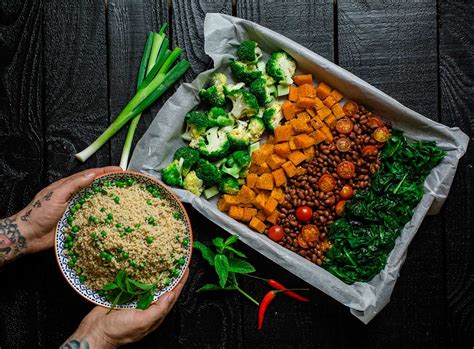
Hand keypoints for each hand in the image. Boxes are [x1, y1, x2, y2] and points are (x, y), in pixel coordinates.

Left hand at [13, 167, 120, 254]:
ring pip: (95, 202)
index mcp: (67, 186)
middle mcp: (74, 197)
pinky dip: (102, 216)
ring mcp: (76, 210)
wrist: (29, 236)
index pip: (89, 175)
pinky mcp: (78, 223)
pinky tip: (111, 216)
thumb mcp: (56, 195)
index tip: (118, 170)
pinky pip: (92, 218)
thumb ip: (73, 184)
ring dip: (107, 199)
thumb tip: (92, 175)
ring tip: (122, 198)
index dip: (104, 171)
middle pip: (94, 187)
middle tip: (123, 182)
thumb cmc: (39, 213)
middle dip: (108, 183)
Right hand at [62, 269, 188, 348]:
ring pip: (150, 285)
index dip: (180, 283)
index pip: (172, 296)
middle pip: (163, 289)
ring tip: (164, 260)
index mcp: (154, 314)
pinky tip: (143, 266)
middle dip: (171, 276)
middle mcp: (147, 306)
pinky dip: (141, 275)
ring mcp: (136, 301)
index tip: (186, 269)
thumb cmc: (118, 331)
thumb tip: (172, 294)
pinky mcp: (124, 295)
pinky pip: (136, 283)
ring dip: (157, 274)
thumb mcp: (142, 322)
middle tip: (177, 261)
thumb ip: (158, 309)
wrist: (94, 333)